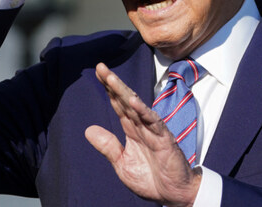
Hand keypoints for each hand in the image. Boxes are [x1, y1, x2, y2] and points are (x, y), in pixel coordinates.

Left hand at [85, 63, 201, 206]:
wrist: (173, 195)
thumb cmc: (151, 179)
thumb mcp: (122, 164)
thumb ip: (108, 146)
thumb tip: (88, 129)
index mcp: (132, 130)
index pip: (118, 105)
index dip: (109, 89)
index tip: (99, 72)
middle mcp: (142, 126)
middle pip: (125, 100)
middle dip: (113, 84)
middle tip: (101, 67)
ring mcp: (154, 131)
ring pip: (137, 107)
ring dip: (124, 92)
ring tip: (111, 79)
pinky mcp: (165, 140)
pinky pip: (154, 123)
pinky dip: (144, 111)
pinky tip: (133, 101)